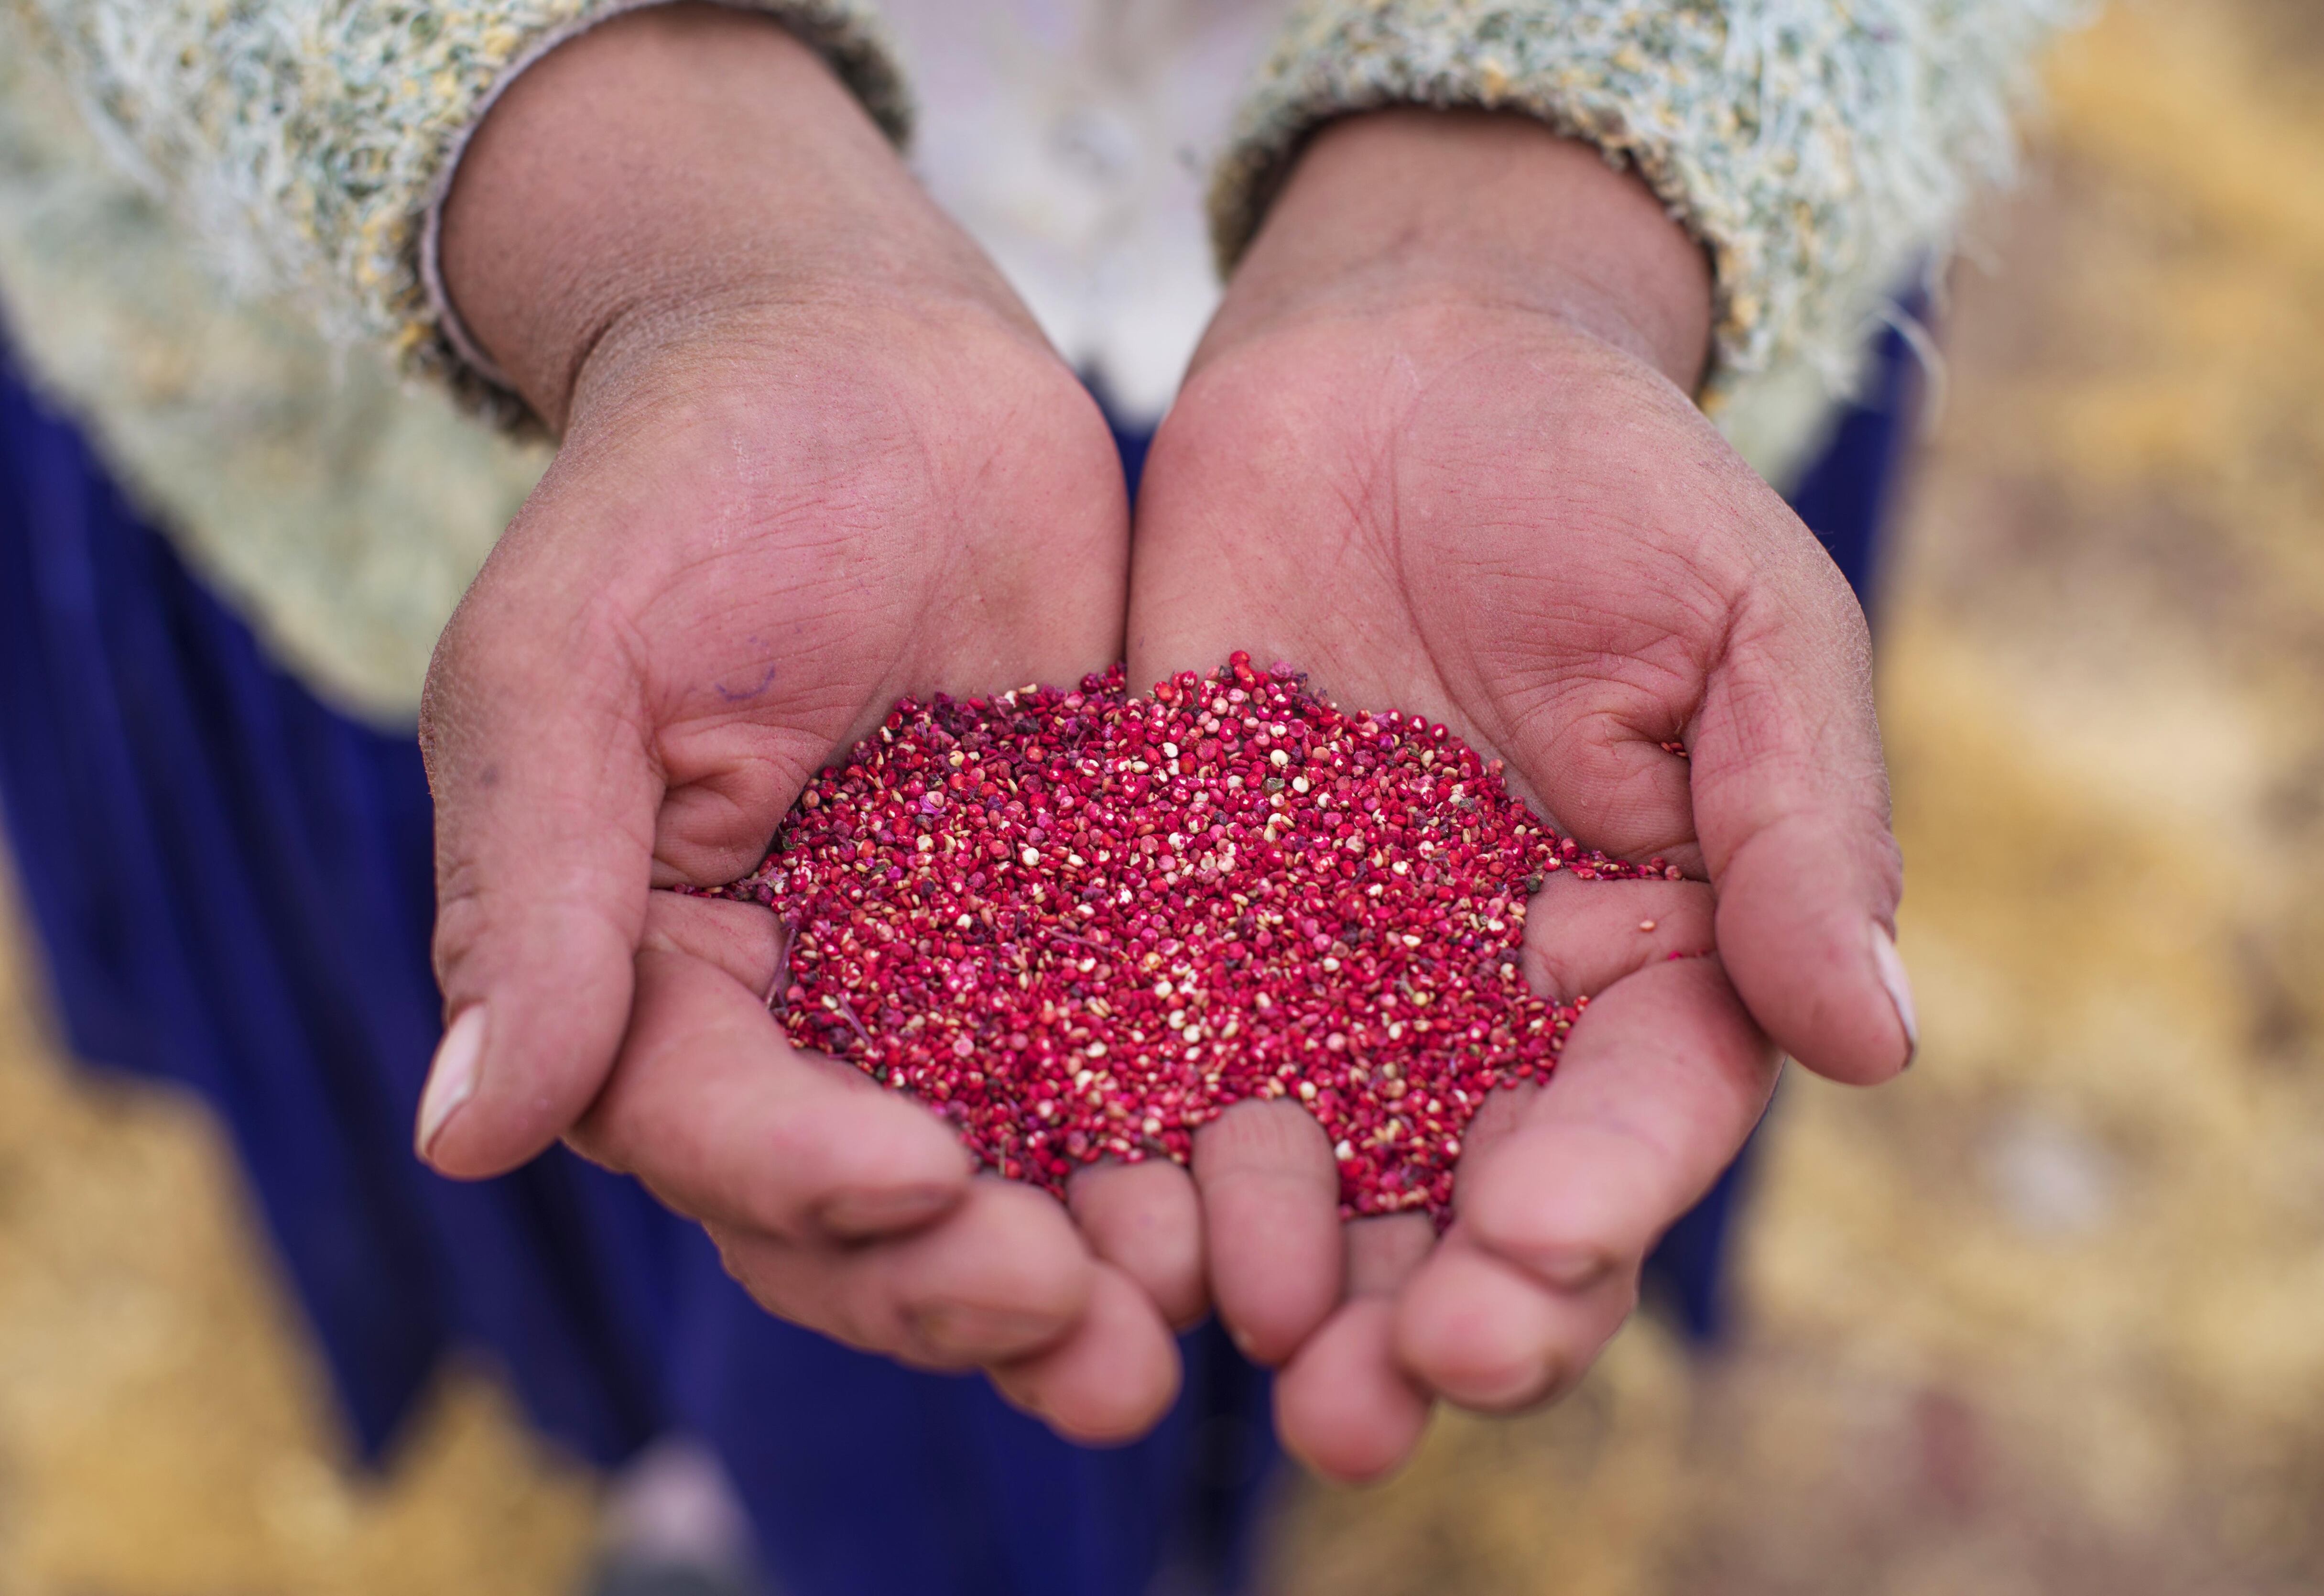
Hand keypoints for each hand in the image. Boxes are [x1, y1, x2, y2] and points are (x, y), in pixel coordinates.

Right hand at [416, 6, 1176, 1439]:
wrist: (868, 364)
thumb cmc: (689, 484)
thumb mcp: (571, 665)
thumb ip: (535, 892)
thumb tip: (463, 1136)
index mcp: (651, 974)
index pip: (713, 1128)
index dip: (807, 1180)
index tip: (921, 1185)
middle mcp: (800, 1015)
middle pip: (864, 1211)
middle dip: (969, 1289)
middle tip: (1094, 1347)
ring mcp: (950, 986)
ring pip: (1013, 1180)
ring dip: (1095, 1273)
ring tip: (1195, 1334)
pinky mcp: (1089, 933)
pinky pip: (1138, 1070)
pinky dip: (1195, 1149)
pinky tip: (1281, 1197)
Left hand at [1124, 110, 1914, 1476]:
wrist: (1402, 359)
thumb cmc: (1606, 477)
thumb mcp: (1744, 626)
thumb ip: (1798, 829)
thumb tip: (1875, 1042)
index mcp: (1649, 954)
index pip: (1633, 1127)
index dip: (1587, 1218)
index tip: (1521, 1271)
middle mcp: (1489, 1002)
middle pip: (1471, 1204)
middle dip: (1428, 1318)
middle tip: (1365, 1408)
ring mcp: (1328, 974)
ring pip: (1313, 1175)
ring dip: (1275, 1275)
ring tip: (1235, 1340)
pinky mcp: (1182, 919)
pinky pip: (1155, 1063)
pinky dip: (1133, 1154)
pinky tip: (1101, 1224)